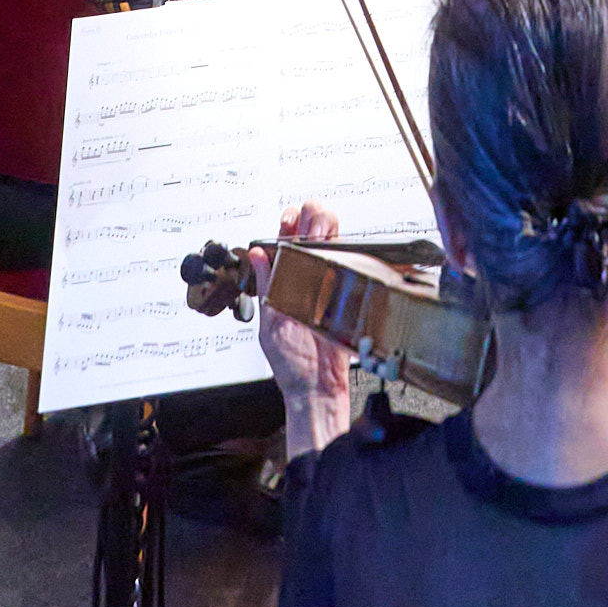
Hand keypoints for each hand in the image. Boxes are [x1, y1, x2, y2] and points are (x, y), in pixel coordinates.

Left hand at [252, 202, 352, 445]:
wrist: (316, 389)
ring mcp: (328, 284)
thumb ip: (266, 286)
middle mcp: (306, 280)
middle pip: (312, 233)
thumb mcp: (270, 323)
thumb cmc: (291, 364)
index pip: (287, 241)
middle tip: (307, 221)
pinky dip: (345, 249)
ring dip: (326, 227)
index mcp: (284, 283)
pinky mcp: (347, 294)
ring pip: (332, 241)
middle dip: (311, 217)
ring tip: (319, 230)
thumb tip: (258, 255)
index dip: (289, 223)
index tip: (289, 218)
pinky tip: (335, 246)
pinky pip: (350, 264)